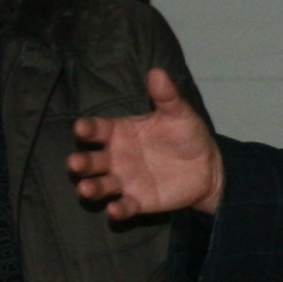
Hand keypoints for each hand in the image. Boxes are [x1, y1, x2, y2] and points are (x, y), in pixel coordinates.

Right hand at [67, 68, 224, 219]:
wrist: (207, 166)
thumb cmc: (186, 135)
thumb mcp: (179, 113)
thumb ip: (166, 96)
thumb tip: (157, 71)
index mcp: (120, 132)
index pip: (98, 130)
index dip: (87, 129)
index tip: (80, 128)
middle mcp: (116, 157)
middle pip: (92, 160)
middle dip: (82, 162)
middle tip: (74, 163)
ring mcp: (124, 180)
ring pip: (101, 185)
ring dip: (91, 187)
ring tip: (85, 188)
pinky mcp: (138, 200)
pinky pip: (124, 206)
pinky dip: (118, 210)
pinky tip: (115, 210)